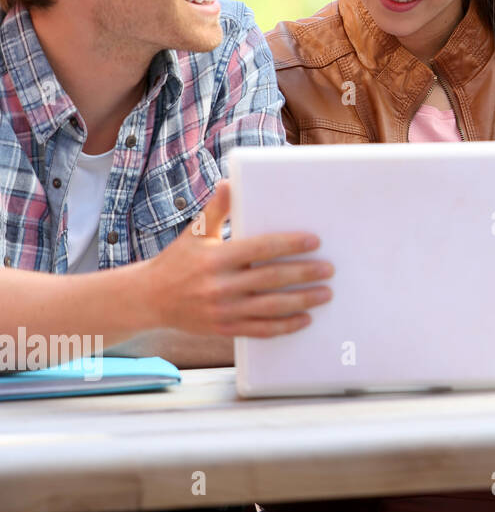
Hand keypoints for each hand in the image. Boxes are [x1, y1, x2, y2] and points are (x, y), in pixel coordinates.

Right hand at [139, 180, 332, 337]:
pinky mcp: (223, 329)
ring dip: (302, 301)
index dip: (289, 245)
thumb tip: (230, 182)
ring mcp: (222, 311)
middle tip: (329, 268)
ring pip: (270, 307)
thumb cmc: (177, 261)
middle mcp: (219, 286)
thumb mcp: (194, 232)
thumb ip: (216, 209)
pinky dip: (284, 326)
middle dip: (304, 274)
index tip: (314, 241)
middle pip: (271, 279)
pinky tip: (305, 319)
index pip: (260, 249)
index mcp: (215, 259)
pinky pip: (260, 330)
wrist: (148, 299)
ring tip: (325, 293)